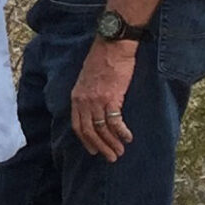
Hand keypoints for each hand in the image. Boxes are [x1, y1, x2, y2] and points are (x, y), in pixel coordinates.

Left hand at [72, 38, 138, 159]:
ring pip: (101, 129)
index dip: (85, 140)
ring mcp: (96, 100)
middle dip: (100, 147)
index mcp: (76, 97)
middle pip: (89, 131)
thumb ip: (87, 94)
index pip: (77, 125)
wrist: (112, 46)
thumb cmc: (102, 60)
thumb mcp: (87, 78)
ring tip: (120, 152)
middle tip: (111, 158)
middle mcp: (83, 100)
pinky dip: (121, 132)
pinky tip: (128, 138)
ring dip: (112, 143)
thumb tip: (95, 107)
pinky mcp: (111, 97)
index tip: (93, 150)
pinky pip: (115, 121)